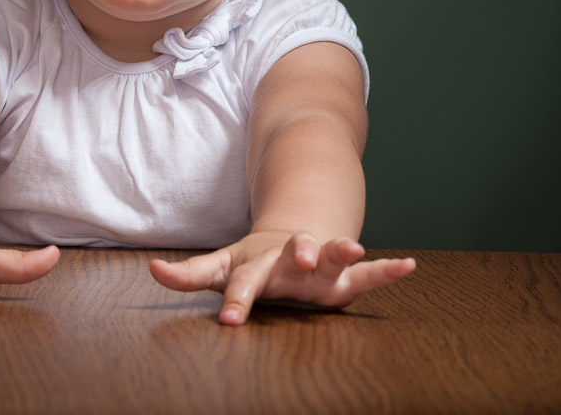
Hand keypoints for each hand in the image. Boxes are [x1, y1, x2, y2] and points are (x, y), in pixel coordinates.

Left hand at [150, 231, 415, 324]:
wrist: (292, 239)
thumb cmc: (253, 262)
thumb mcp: (220, 266)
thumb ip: (189, 274)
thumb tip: (152, 270)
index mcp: (258, 263)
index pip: (244, 282)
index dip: (238, 300)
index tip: (229, 321)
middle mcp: (291, 258)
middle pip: (294, 254)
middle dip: (300, 253)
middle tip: (304, 258)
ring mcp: (321, 264)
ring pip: (333, 253)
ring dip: (342, 248)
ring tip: (355, 246)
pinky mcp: (345, 275)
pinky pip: (368, 273)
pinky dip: (388, 270)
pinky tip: (409, 266)